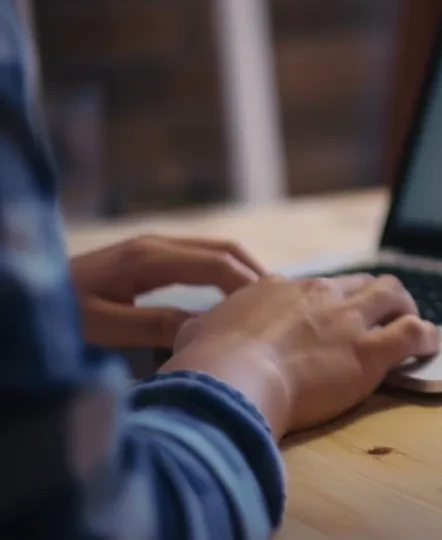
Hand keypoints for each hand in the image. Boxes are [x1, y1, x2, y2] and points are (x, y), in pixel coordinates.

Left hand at [71, 235, 266, 348]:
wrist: (20, 292)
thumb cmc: (57, 316)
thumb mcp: (101, 327)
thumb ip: (152, 325)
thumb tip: (205, 328)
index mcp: (149, 258)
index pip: (216, 263)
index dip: (248, 285)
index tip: (273, 310)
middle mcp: (155, 245)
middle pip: (222, 249)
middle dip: (255, 273)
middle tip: (283, 303)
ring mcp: (150, 248)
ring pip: (213, 251)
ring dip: (242, 271)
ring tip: (266, 301)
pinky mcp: (145, 258)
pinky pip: (197, 259)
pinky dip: (223, 273)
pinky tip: (231, 297)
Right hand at [162, 274, 440, 437]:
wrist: (231, 380)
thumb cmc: (207, 363)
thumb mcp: (194, 332)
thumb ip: (204, 329)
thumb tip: (196, 335)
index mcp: (280, 289)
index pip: (317, 287)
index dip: (328, 303)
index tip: (329, 319)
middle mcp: (320, 296)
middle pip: (362, 282)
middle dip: (376, 298)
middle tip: (382, 317)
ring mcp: (347, 320)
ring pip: (394, 294)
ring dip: (406, 307)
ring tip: (412, 325)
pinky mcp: (370, 350)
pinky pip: (415, 332)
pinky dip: (427, 337)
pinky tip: (428, 346)